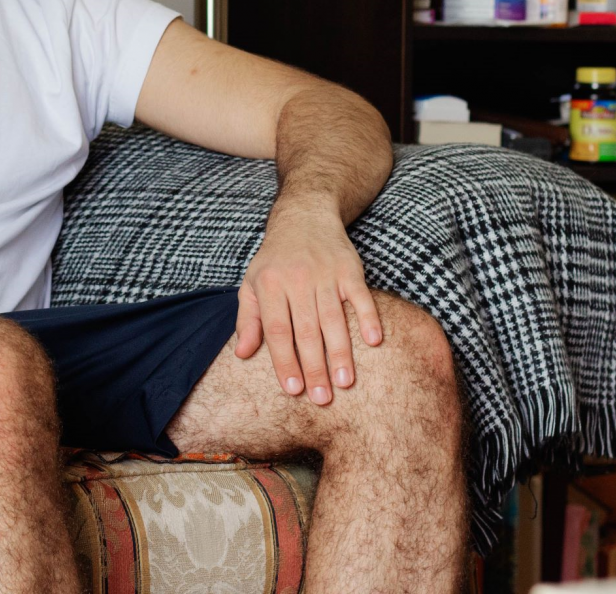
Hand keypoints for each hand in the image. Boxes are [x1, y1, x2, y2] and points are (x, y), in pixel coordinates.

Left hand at [236, 197, 382, 404]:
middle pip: (307, 330)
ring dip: (341, 352)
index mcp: (270, 285)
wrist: (303, 216)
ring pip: (334, 318)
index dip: (285, 361)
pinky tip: (374, 341)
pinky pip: (361, 296)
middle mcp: (297, 279)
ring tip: (345, 382)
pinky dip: (368, 317)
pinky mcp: (349, 268)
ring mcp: (325, 273)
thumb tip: (242, 354)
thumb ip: (247, 319)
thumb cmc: (275, 259)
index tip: (293, 390)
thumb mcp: (252, 283)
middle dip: (315, 367)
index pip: (278, 331)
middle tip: (322, 398)